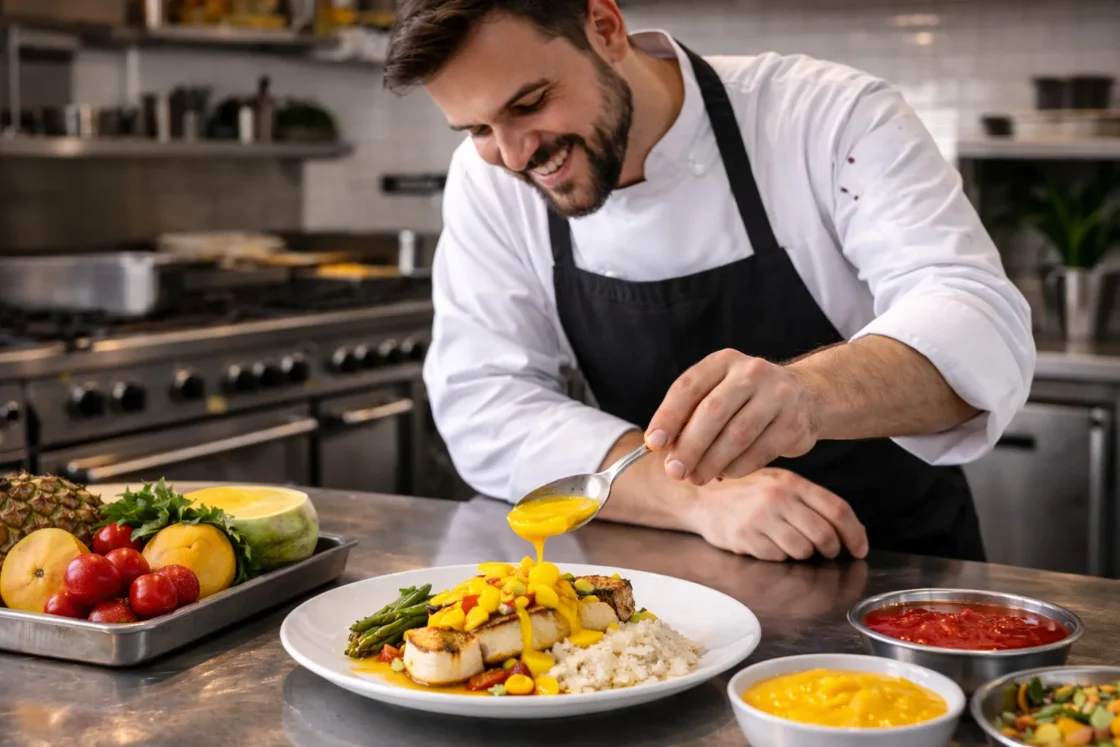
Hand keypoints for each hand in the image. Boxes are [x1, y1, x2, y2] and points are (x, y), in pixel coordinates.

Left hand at [645, 349, 819, 484]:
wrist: (806, 396)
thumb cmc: (746, 400)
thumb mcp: (718, 393)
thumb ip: (690, 415)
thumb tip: (661, 447)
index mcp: (724, 361)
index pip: (689, 386)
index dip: (667, 416)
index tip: (654, 443)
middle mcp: (752, 372)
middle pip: (712, 412)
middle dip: (689, 446)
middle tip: (674, 471)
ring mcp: (778, 395)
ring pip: (736, 435)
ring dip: (711, 462)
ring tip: (696, 477)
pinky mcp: (794, 422)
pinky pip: (759, 452)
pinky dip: (737, 468)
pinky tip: (724, 473)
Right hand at [683, 468, 867, 560]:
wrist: (701, 497)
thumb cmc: (745, 491)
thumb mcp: (778, 483)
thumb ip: (808, 500)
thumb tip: (846, 527)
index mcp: (792, 482)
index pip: (837, 509)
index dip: (855, 533)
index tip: (859, 548)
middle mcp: (778, 499)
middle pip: (824, 534)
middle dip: (832, 549)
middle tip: (828, 552)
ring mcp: (761, 519)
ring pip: (803, 550)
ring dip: (804, 554)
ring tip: (792, 544)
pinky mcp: (746, 538)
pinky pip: (778, 557)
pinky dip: (780, 556)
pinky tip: (768, 543)